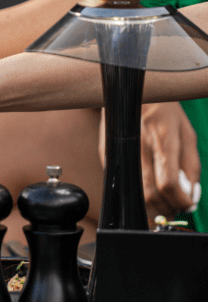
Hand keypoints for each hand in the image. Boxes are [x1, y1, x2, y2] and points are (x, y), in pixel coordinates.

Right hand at [99, 102, 200, 217]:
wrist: (132, 93)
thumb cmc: (165, 113)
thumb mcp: (187, 134)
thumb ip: (192, 165)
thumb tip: (192, 194)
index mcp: (164, 140)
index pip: (169, 183)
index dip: (180, 201)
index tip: (187, 205)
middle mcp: (141, 148)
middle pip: (150, 193)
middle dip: (167, 208)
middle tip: (176, 207)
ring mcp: (122, 152)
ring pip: (135, 193)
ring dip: (152, 205)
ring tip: (164, 201)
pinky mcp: (109, 154)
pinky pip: (123, 182)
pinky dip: (137, 192)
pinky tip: (148, 187)